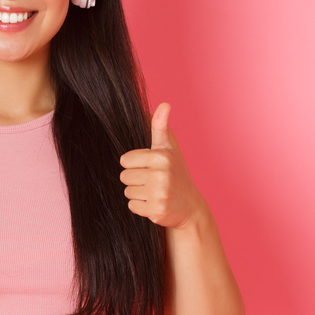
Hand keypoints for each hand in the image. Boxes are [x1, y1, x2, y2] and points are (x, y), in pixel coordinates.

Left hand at [119, 103, 205, 229]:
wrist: (190, 207)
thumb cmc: (176, 173)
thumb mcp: (169, 149)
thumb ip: (160, 126)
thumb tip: (164, 104)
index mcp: (162, 156)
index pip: (125, 160)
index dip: (134, 165)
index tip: (150, 168)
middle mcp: (161, 174)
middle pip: (124, 176)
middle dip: (135, 180)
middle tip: (153, 182)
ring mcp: (159, 193)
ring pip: (127, 192)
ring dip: (138, 194)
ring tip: (155, 192)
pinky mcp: (156, 210)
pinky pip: (132, 206)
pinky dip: (141, 207)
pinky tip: (155, 203)